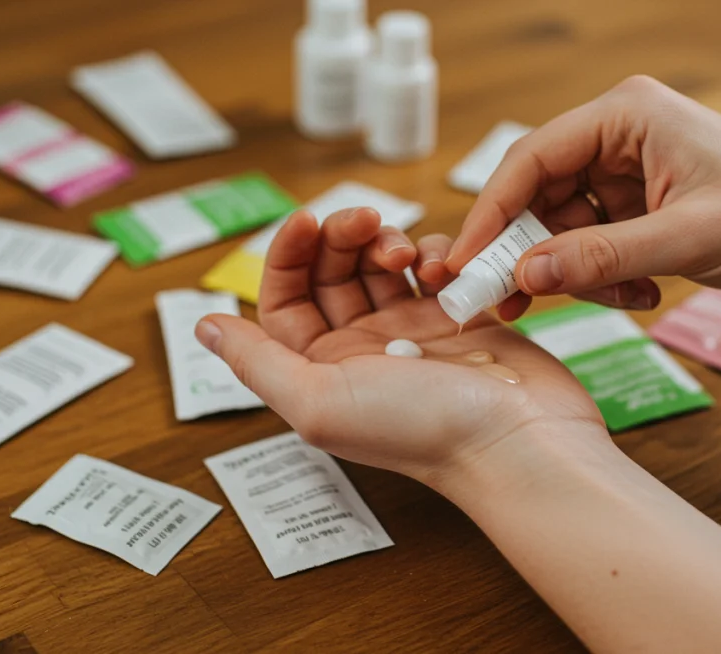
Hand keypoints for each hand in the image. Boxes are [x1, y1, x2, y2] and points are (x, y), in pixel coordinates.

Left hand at [196, 208, 606, 486]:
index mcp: (320, 371)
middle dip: (342, 236)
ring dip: (387, 242)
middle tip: (365, 221)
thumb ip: (256, 361)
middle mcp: (361, 350)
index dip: (288, 254)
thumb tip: (203, 327)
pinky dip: (436, 255)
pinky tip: (444, 269)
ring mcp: (411, 331)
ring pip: (382, 263)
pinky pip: (435, 267)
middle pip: (332, 271)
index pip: (284, 299)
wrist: (517, 439)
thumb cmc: (420, 428)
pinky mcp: (458, 317)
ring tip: (406, 252)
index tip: (308, 220)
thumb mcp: (317, 400)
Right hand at [447, 74, 720, 319]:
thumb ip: (600, 257)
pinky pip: (592, 246)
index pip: (533, 157)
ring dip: (576, 272)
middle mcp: (621, 137)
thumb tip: (523, 273)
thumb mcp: (686, 239)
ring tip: (620, 296)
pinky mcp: (639, 208)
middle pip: (539, 195)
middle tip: (512, 301)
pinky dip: (603, 277)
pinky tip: (642, 292)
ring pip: (563, 228)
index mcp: (627, 115)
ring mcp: (629, 174)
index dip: (492, 211)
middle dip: (531, 251)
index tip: (468, 262)